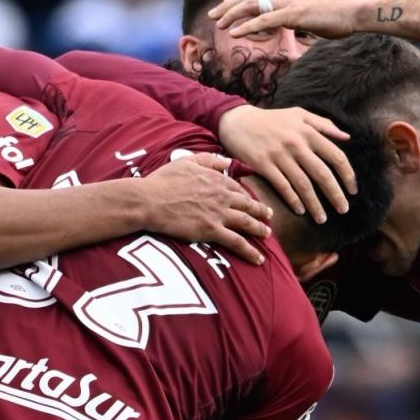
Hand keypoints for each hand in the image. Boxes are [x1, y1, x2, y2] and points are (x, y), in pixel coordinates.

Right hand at [139, 155, 274, 264]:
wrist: (150, 200)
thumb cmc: (163, 181)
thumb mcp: (187, 162)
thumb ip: (209, 160)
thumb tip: (226, 161)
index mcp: (216, 179)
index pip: (238, 189)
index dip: (247, 196)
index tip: (252, 201)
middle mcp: (222, 196)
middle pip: (248, 205)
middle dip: (261, 212)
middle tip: (269, 217)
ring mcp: (218, 214)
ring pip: (247, 223)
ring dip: (260, 230)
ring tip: (267, 235)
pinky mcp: (212, 230)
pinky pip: (237, 242)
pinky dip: (250, 251)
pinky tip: (258, 259)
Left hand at [208, 0, 367, 39]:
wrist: (354, 11)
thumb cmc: (336, 14)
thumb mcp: (311, 10)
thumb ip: (296, 12)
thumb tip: (290, 21)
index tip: (223, 5)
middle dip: (228, 5)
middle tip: (212, 15)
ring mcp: (288, 2)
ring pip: (252, 5)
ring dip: (232, 14)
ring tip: (218, 24)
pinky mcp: (293, 14)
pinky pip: (264, 20)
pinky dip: (247, 26)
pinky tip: (235, 33)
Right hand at [218, 105, 354, 222]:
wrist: (238, 120)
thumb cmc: (271, 119)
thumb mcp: (299, 114)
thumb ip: (324, 124)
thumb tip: (346, 137)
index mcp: (308, 132)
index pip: (335, 156)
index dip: (347, 175)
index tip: (353, 190)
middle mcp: (296, 144)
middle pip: (322, 174)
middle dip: (335, 195)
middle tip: (343, 210)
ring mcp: (279, 155)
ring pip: (303, 184)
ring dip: (315, 204)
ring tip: (322, 218)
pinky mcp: (264, 165)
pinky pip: (282, 186)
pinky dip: (293, 199)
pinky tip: (300, 210)